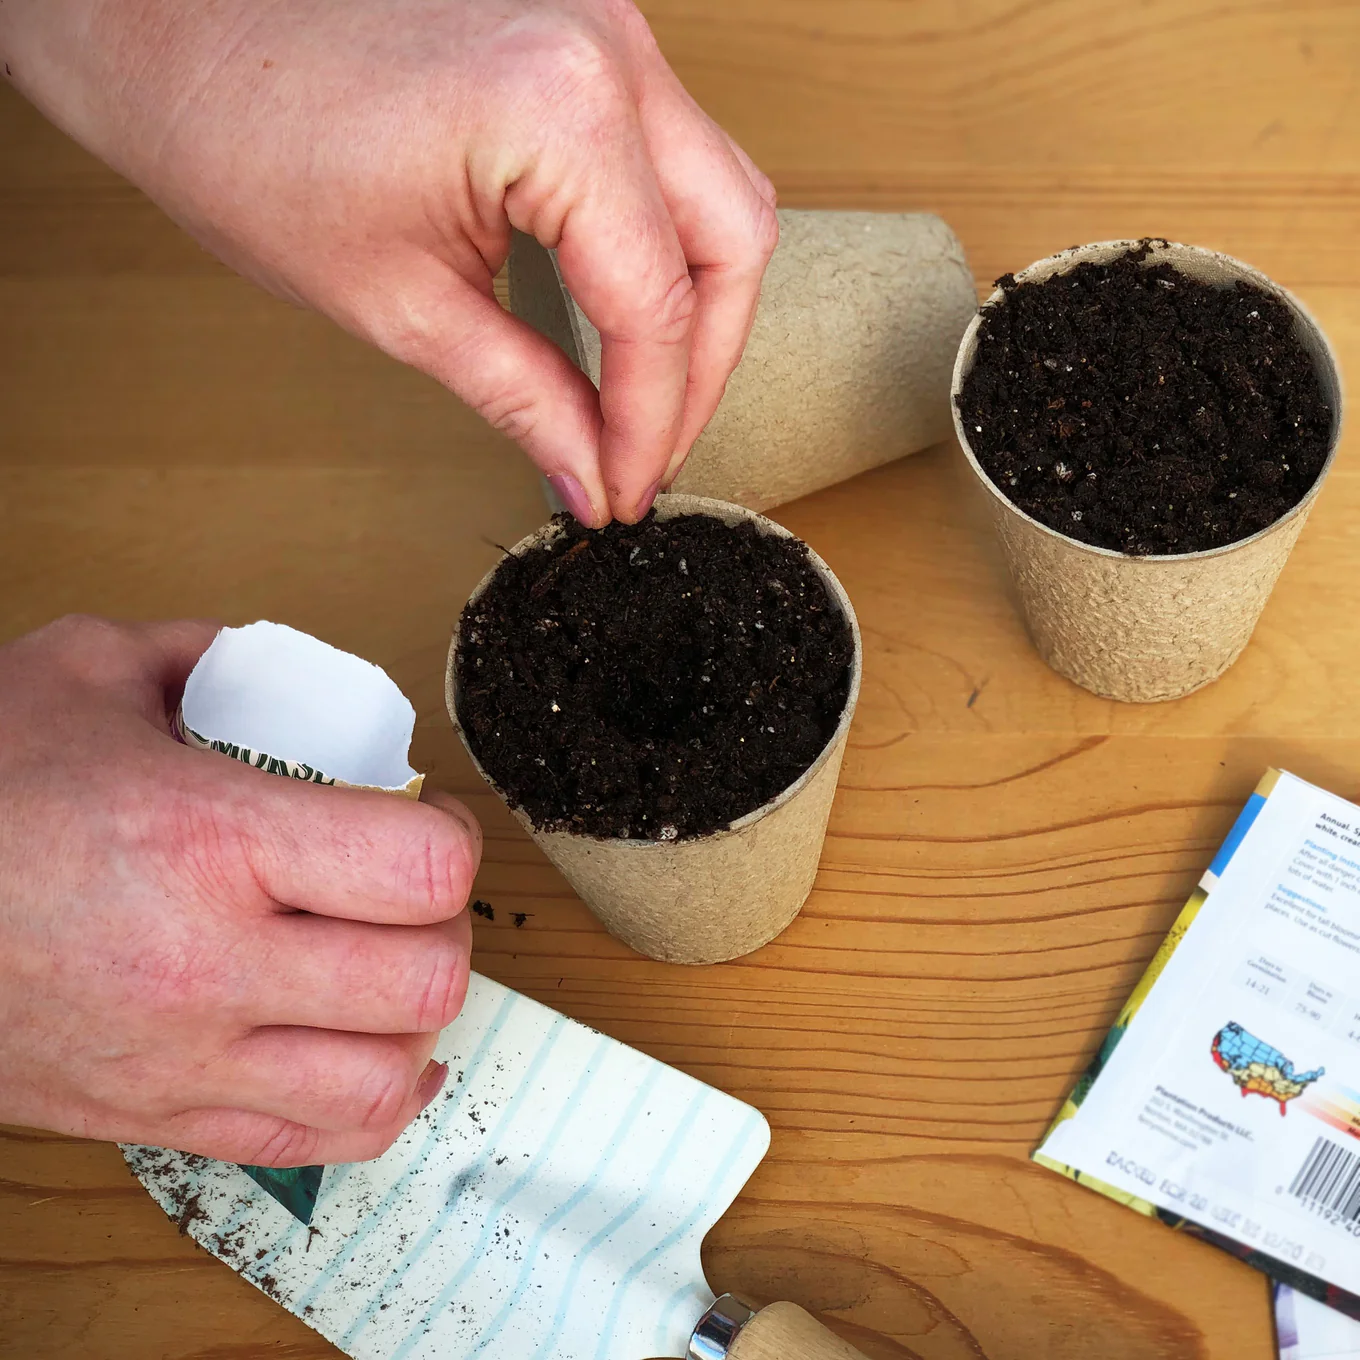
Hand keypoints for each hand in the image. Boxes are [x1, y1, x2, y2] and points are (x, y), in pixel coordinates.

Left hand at [0, 0, 777, 524]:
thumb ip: (525, 395)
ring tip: (643, 394)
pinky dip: (661, 240)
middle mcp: (608, 49)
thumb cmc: (241, 132)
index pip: (657, 306)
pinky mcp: (582, 30)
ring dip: (695, 301)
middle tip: (648, 450)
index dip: (653, 421)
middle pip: (733, 238)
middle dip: (704, 366)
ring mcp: (603, 25)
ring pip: (719, 189)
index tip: (626, 487)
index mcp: (561, 111)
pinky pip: (668, 150)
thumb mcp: (400, 302)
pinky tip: (622, 308)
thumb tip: (592, 474)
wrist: (166, 22)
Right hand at [0, 616, 478, 1165]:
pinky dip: (373, 1099)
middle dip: (448, 926)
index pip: (419, 871)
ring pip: (385, 1080)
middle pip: (425, 981)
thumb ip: (202, 653)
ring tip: (391, 966)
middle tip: (415, 890)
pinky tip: (368, 1046)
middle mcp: (205, 963)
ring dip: (416, 1019)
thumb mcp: (80, 671)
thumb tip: (277, 667)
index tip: (430, 815)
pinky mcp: (153, 1116)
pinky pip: (316, 1142)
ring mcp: (180, 1057)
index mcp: (205, 838)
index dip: (454, 836)